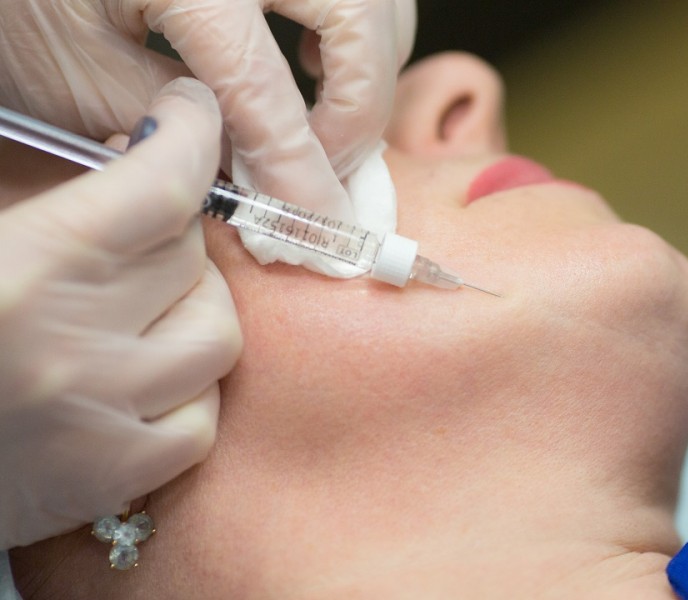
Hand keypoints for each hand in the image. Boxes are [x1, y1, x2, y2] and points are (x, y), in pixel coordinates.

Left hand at [0, 0, 415, 217]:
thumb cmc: (24, 4)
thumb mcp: (78, 77)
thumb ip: (177, 133)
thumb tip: (256, 178)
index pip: (265, 90)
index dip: (300, 170)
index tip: (319, 225)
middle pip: (359, 21)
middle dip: (358, 110)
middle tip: (327, 168)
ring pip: (375, 3)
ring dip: (367, 69)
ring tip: (323, 120)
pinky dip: (358, 33)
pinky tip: (315, 64)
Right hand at [0, 78, 241, 549]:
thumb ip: (41, 196)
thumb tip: (131, 151)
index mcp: (23, 269)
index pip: (162, 188)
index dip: (191, 138)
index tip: (192, 116)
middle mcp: (71, 345)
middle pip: (189, 256)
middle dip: (169, 230)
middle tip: (135, 231)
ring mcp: (102, 420)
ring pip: (216, 332)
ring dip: (192, 306)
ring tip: (145, 306)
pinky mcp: (115, 479)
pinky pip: (203, 417)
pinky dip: (186, 391)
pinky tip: (143, 381)